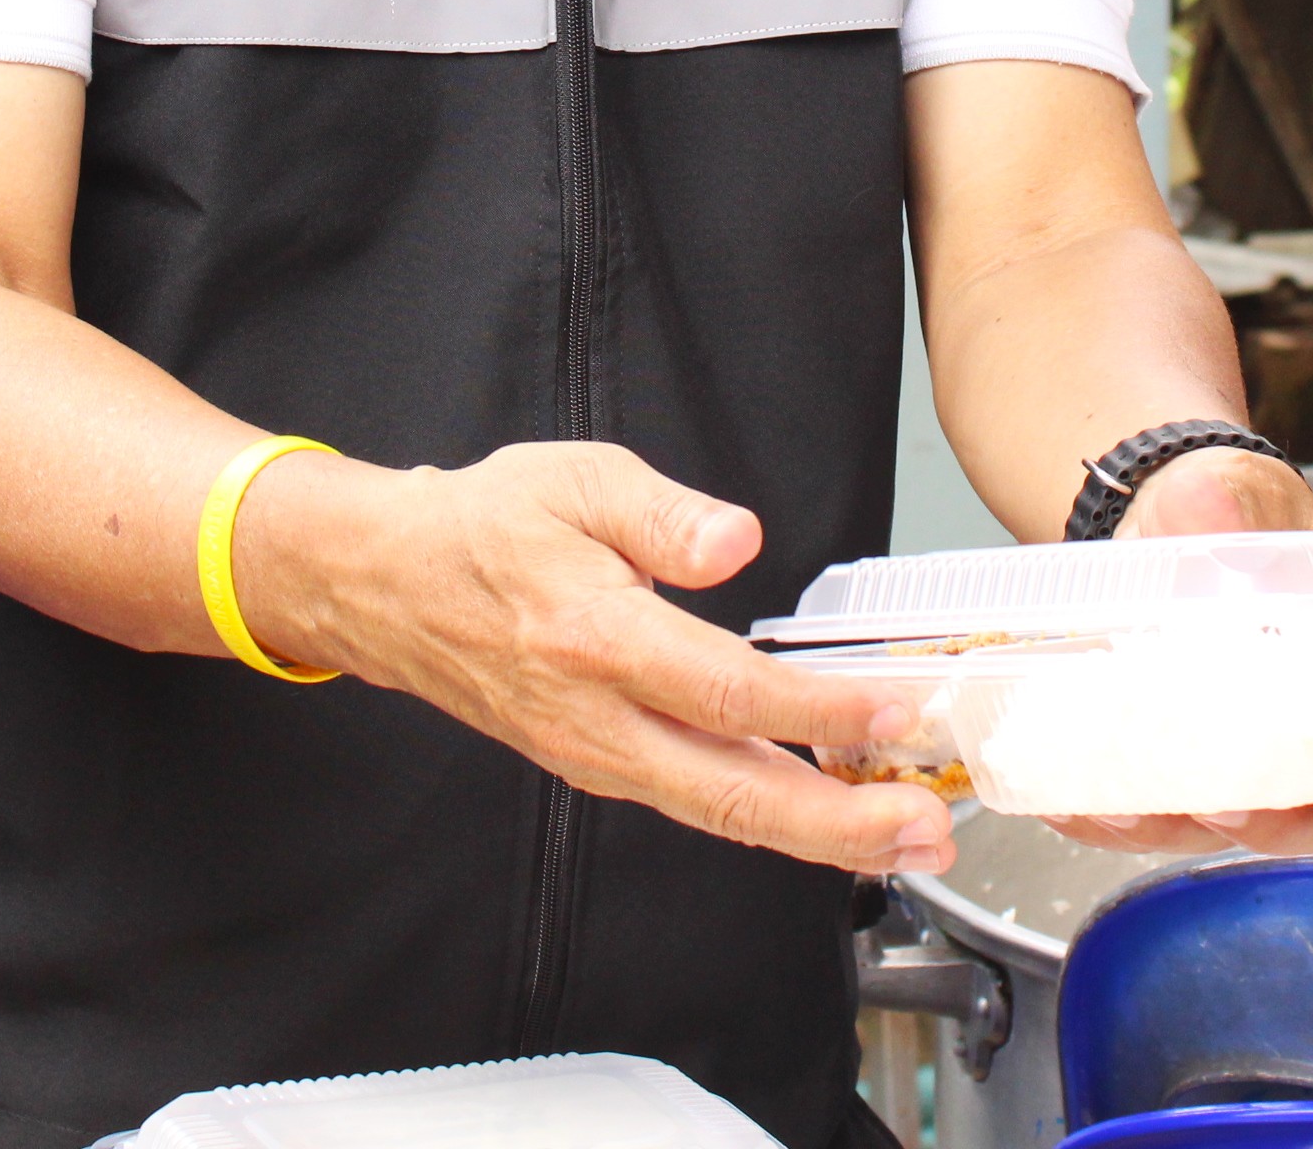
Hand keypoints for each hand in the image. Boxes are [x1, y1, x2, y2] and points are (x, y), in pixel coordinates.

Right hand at [242, 440, 962, 876]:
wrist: (389, 585)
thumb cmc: (483, 527)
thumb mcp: (574, 477)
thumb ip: (663, 513)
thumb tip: (737, 539)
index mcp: (594, 637)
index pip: (726, 688)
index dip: (819, 708)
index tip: (894, 709)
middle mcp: (595, 716)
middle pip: (731, 791)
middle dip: (838, 823)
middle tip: (922, 828)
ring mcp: (595, 754)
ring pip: (718, 812)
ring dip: (817, 834)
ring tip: (901, 834)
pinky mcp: (599, 766)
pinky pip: (696, 803)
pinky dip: (769, 816)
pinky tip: (828, 811)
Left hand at [1033, 443, 1312, 860]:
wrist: (1154, 522)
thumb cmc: (1223, 511)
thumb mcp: (1233, 492)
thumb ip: (1229, 504)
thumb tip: (1212, 512)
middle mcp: (1299, 734)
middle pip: (1307, 817)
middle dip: (1269, 824)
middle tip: (1224, 804)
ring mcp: (1230, 760)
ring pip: (1217, 827)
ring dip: (1176, 830)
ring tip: (1126, 811)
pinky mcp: (1163, 765)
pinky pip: (1138, 810)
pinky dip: (1105, 817)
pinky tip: (1068, 801)